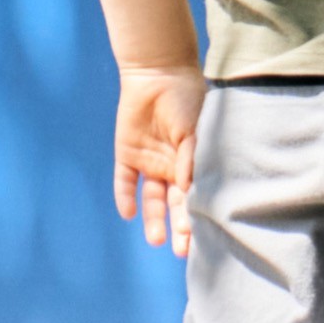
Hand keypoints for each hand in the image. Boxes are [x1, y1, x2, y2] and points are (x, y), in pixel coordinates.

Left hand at [110, 68, 206, 255]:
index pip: (194, 196)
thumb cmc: (185, 99)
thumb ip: (191, 158)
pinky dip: (125, 196)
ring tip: (155, 240)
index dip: (196, 215)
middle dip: (179, 226)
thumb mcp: (194, 129)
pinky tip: (129, 212)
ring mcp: (149, 162)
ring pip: (151, 199)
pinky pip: (125, 181)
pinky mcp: (127, 155)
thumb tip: (188, 189)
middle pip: (175, 204)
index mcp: (192, 163)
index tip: (198, 236)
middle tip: (181, 250)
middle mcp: (171, 168)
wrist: (157, 72)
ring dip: (153, 219)